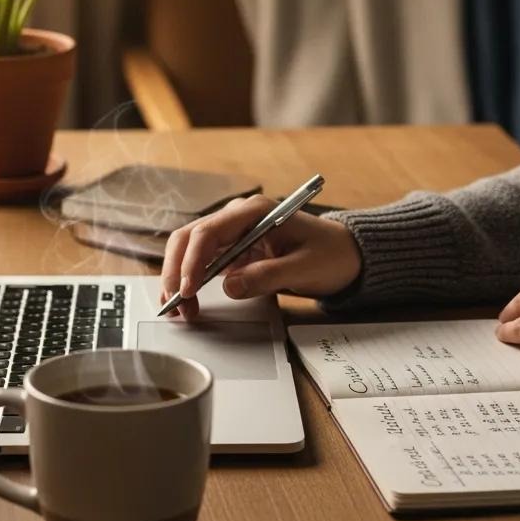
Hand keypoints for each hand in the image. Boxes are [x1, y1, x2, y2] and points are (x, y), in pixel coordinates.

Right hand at [160, 195, 362, 319]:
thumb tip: (229, 286)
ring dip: (178, 277)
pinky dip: (189, 281)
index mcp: (255, 211)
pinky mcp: (233, 250)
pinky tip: (186, 300)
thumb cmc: (330, 254)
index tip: (188, 290)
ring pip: (189, 250)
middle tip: (174, 304)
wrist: (345, 254)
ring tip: (178, 309)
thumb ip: (268, 275)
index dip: (192, 261)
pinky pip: (201, 262)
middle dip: (175, 271)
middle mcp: (238, 217)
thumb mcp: (305, 267)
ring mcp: (233, 233)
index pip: (210, 231)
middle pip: (190, 238)